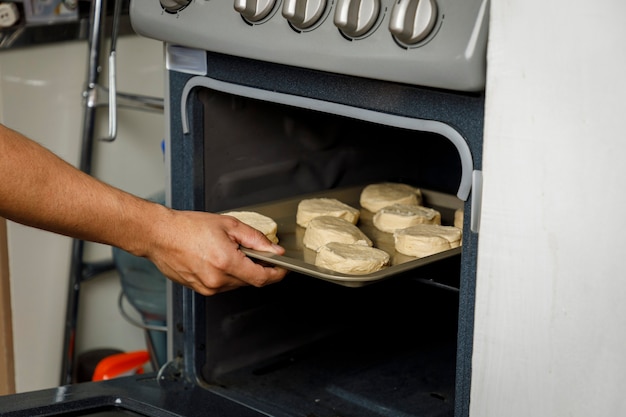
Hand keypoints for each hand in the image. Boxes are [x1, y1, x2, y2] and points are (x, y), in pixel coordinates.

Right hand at [144, 208, 288, 295]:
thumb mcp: (229, 225)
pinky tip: (216, 258)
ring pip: (236, 283)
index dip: (276, 274)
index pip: (261, 278)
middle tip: (254, 251)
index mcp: (226, 262)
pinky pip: (222, 285)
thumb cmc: (187, 227)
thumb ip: (256, 239)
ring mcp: (207, 287)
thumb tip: (273, 250)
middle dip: (257, 267)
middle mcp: (217, 279)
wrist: (159, 235)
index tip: (283, 269)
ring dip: (240, 270)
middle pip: (250, 280)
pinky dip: (227, 274)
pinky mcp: (199, 290)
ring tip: (228, 251)